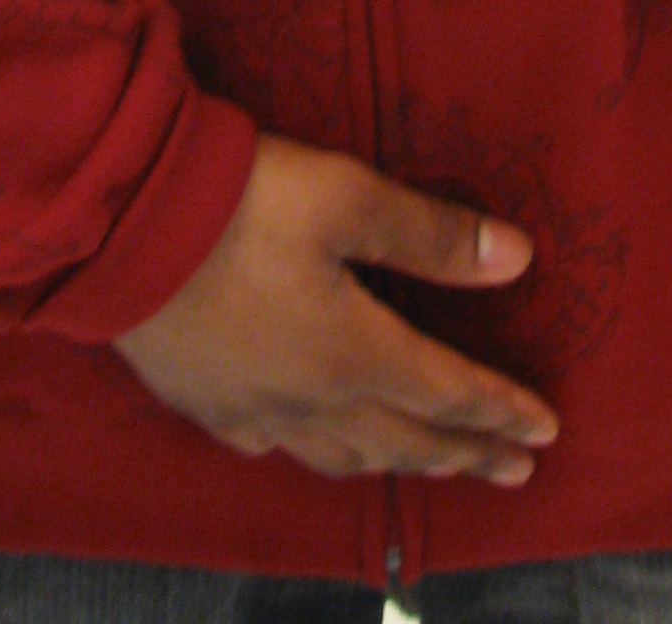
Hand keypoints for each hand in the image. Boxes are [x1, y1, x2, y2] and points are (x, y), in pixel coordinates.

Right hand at [113, 134, 559, 487]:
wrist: (125, 229)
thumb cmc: (246, 203)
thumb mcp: (349, 197)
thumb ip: (432, 235)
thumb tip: (519, 259)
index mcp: (356, 353)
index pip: (449, 392)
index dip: (501, 411)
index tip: (546, 433)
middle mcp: (313, 398)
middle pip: (406, 439)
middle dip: (467, 455)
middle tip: (515, 473)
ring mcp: (255, 409)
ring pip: (345, 454)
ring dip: (401, 461)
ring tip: (434, 466)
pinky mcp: (205, 403)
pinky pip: (279, 448)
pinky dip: (320, 453)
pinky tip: (316, 445)